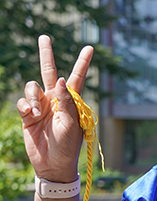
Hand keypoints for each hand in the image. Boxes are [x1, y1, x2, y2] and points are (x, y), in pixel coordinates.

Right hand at [16, 35, 93, 182]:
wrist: (52, 163)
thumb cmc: (67, 146)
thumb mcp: (72, 124)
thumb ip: (67, 101)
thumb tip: (63, 79)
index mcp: (71, 101)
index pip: (77, 77)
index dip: (82, 62)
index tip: (89, 47)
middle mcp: (56, 100)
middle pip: (50, 72)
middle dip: (46, 55)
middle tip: (44, 37)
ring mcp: (41, 106)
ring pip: (32, 86)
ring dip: (33, 97)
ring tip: (38, 113)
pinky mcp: (28, 114)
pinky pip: (23, 101)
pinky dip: (26, 105)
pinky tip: (31, 115)